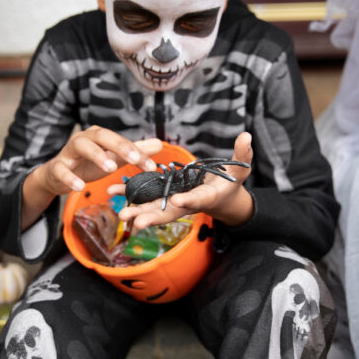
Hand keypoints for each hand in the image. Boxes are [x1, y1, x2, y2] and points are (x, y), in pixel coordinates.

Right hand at [35, 126, 160, 195]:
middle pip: (102, 136)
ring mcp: (69, 152)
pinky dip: (70, 178)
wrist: (58, 175)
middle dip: (119, 146)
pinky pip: (62, 170)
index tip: (151, 166)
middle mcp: (84, 138)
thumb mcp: (113, 158)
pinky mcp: (57, 167)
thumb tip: (159, 144)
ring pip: (82, 146)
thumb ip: (135, 152)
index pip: (120, 140)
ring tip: (111, 169)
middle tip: (134, 159)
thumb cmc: (88, 163)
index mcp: (99, 136)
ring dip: (97, 155)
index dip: (137, 152)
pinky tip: (80, 187)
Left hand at [114, 132, 253, 230]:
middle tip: (137, 222)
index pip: (199, 199)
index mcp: (208, 196)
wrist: (222, 198)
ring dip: (137, 211)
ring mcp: (175, 202)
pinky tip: (112, 192)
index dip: (189, 200)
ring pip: (154, 209)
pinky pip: (146, 198)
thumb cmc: (231, 183)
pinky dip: (131, 196)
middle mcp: (188, 203)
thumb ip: (242, 155)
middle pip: (170, 212)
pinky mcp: (165, 197)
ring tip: (120, 213)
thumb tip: (246, 135)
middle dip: (154, 217)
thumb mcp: (240, 169)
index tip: (179, 200)